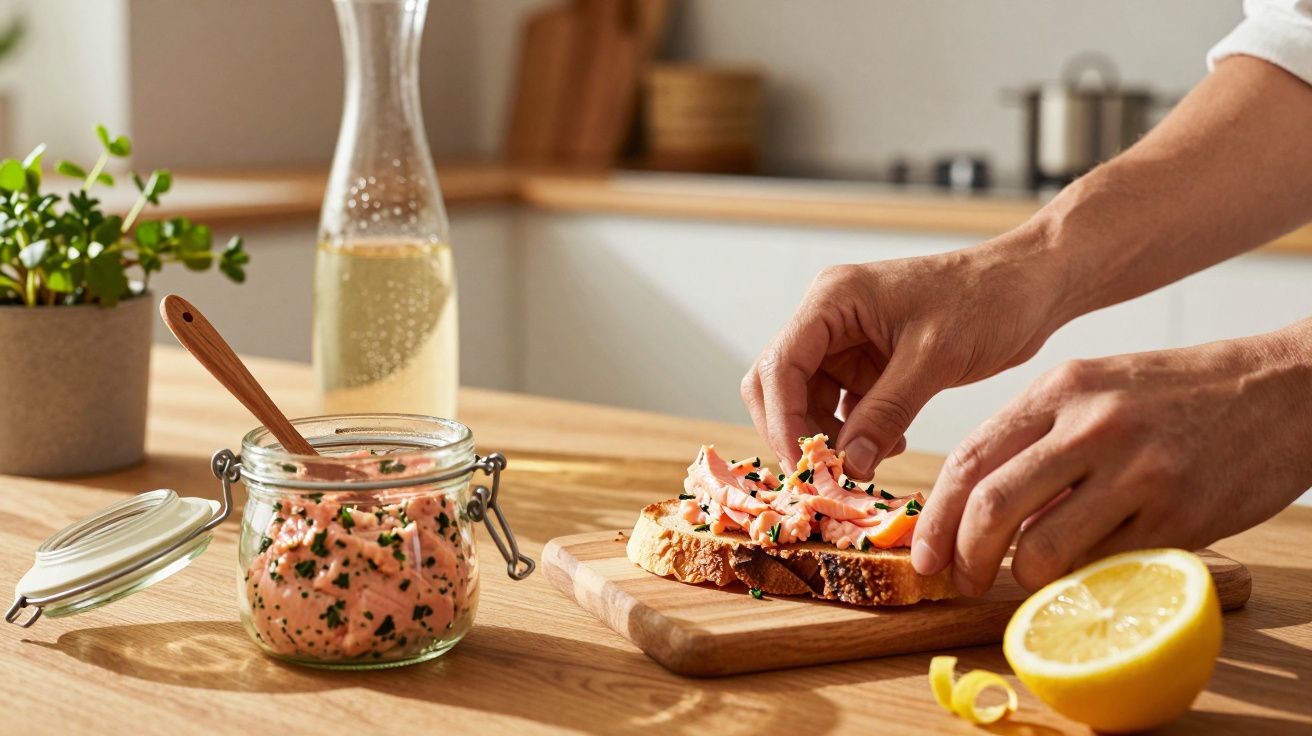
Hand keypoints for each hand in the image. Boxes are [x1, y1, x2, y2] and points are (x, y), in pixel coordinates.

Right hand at [741, 229, 1068, 476]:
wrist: (1032, 286)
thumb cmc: (987, 301)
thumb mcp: (934, 359)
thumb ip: (886, 412)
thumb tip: (848, 465)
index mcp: (833, 300)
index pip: (780, 364)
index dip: (783, 420)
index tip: (805, 466)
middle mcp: (830, 318)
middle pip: (779, 384)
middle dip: (797, 431)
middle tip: (826, 474)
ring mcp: (848, 341)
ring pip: (809, 401)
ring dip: (831, 437)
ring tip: (869, 460)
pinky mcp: (870, 362)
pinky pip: (844, 407)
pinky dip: (857, 433)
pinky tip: (892, 444)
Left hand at [913, 321, 1311, 594]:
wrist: (1281, 389)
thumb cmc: (1176, 394)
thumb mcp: (1097, 388)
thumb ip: (1038, 436)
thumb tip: (976, 502)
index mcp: (1060, 389)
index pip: (970, 458)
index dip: (937, 514)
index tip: (926, 550)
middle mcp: (1092, 425)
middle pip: (991, 505)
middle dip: (962, 555)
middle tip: (960, 579)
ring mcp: (1138, 471)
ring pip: (1041, 547)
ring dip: (1019, 577)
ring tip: (1023, 578)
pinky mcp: (1179, 515)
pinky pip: (1102, 567)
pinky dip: (1077, 582)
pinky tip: (1078, 576)